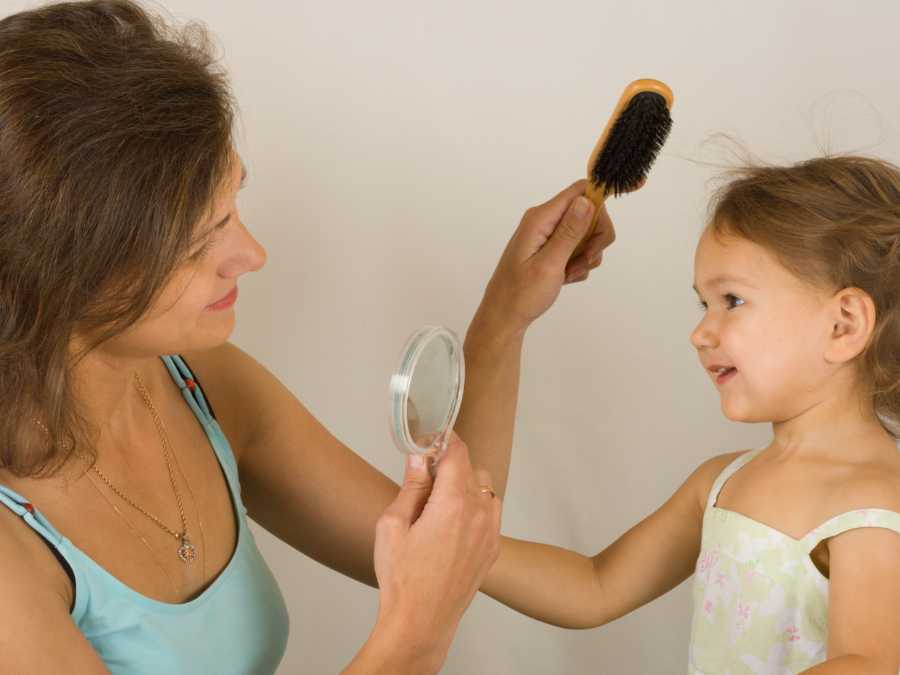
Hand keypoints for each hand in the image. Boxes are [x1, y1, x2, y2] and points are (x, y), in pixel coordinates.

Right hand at [370, 433, 501, 670]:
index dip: (443, 439)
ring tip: (439, 500)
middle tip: (426, 473)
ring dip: (466, 484)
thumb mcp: (393, 525)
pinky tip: (451, 521)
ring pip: (485, 488)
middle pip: (471, 468)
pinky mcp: (493, 548)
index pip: (457, 452)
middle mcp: (479, 513)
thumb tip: (420, 458)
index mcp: (453, 503)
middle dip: (450, 463)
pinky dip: (475, 506)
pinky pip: (491, 511)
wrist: (422, 621)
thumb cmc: (402, 577)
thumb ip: (411, 486)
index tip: (430, 438)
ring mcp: (491, 532)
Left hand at [476, 180, 615, 336]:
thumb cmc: (521, 294)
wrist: (505, 316)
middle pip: (589, 213)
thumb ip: (569, 232)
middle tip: (584, 262)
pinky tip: (565, 278)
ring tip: (569, 275)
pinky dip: (578, 264)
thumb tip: (587, 201)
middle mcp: (544, 220)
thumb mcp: (549, 264)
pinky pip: (578, 248)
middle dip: (595, 239)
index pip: (580, 191)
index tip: (628, 200)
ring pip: (586, 233)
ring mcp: (548, 234)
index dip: (603, 194)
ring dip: (586, 256)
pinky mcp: (551, 248)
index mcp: (541, 218)